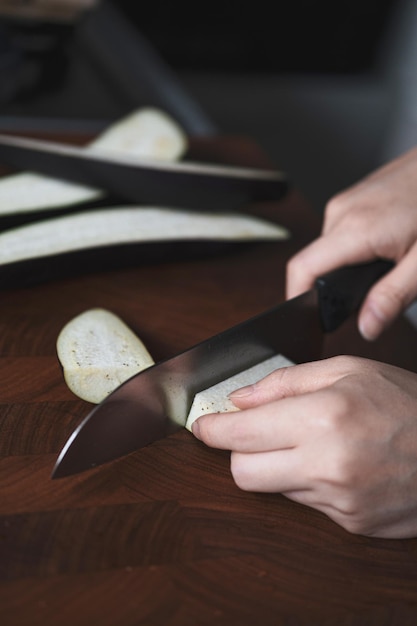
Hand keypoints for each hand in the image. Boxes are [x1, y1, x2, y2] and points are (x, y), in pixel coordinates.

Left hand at [191, 356, 416, 537]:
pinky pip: (305, 503)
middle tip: (254, 432)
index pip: (240, 434)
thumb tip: (240, 399)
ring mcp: (338, 501)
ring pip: (273, 488)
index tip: (202, 426)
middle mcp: (326, 465)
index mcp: (323, 418)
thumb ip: (286, 382)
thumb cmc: (408, 403)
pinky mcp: (350, 523)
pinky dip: (307, 482)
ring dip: (277, 465)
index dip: (211, 430)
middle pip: (243, 472)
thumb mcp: (349, 370)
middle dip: (238, 451)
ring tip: (311, 442)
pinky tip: (334, 463)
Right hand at [287, 147, 416, 339]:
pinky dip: (355, 248)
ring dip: (347, 266)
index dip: (296, 298)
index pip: (302, 269)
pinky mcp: (355, 197)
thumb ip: (393, 296)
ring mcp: (347, 201)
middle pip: (315, 262)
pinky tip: (386, 246)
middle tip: (367, 298)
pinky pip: (341, 231)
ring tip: (385, 266)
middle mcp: (343, 212)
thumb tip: (366, 327)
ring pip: (329, 248)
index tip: (305, 317)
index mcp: (355, 229)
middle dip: (333, 287)